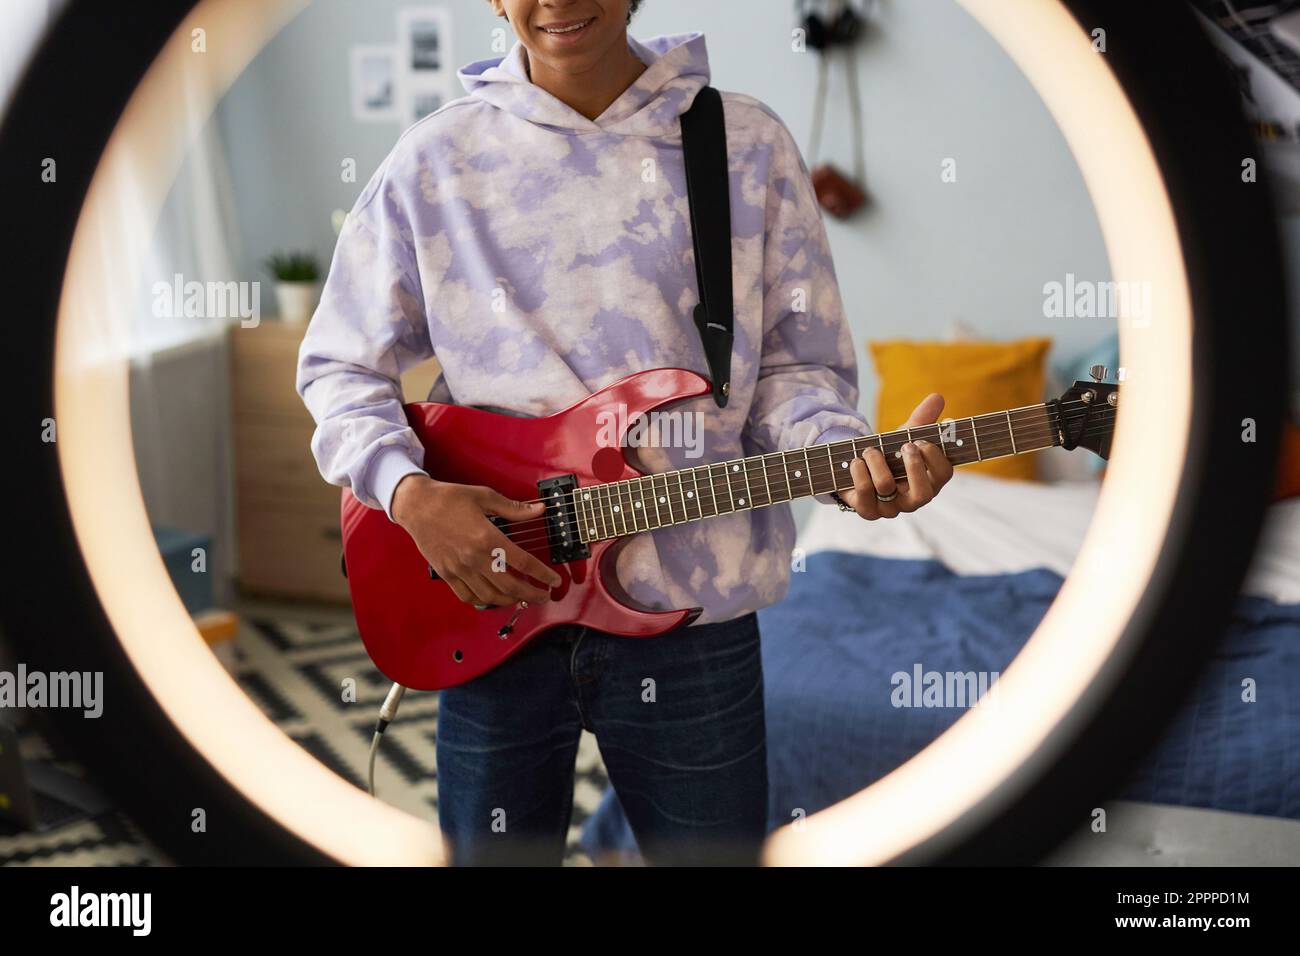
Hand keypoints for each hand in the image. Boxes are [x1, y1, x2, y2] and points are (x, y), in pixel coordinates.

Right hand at [391, 474, 562, 606]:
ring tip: (522, 598)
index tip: (554, 581)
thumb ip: (514, 508)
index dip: (542, 574)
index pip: (523, 563)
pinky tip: (494, 598)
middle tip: (544, 596)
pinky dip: (483, 602)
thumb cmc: (449, 498)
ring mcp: (459, 569)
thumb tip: (539, 510)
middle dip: (531, 594)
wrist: (416, 505)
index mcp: (488, 538)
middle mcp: (474, 558)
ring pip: (490, 596)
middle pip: (510, 585)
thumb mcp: (485, 496)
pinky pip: (468, 596)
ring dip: (510, 601)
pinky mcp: (447, 574)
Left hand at [840, 393, 954, 519]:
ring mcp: (890, 508)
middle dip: (914, 467)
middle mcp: (912, 500)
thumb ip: (921, 419)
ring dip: (878, 462)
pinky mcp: (867, 510)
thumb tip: (937, 397)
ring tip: (871, 449)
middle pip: (925, 494)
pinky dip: (860, 473)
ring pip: (887, 487)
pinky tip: (856, 461)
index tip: (922, 439)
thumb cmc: (889, 455)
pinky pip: (865, 494)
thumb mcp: (904, 436)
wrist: (858, 470)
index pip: (944, 474)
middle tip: (906, 445)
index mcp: (929, 481)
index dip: (936, 457)